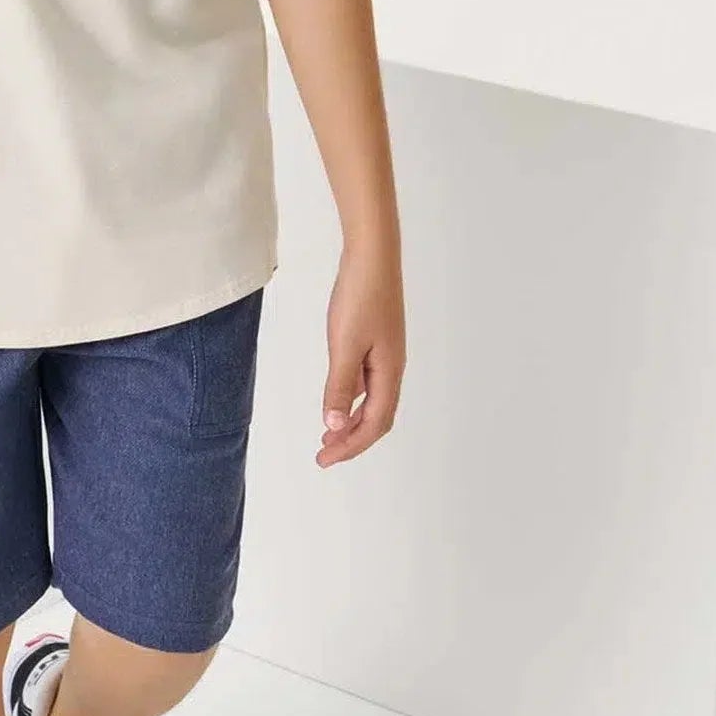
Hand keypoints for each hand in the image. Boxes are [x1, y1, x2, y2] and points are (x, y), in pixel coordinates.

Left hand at [318, 243, 404, 465]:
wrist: (372, 256)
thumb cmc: (360, 297)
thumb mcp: (344, 345)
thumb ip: (339, 386)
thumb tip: (333, 426)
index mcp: (389, 372)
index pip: (374, 424)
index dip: (351, 446)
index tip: (325, 459)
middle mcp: (392, 367)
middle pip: (377, 417)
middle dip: (352, 440)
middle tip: (324, 455)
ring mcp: (386, 354)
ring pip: (372, 400)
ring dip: (351, 420)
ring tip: (328, 435)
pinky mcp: (377, 341)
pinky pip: (367, 381)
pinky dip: (352, 397)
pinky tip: (337, 398)